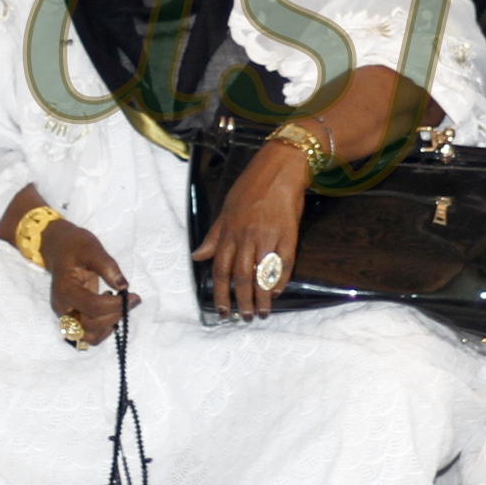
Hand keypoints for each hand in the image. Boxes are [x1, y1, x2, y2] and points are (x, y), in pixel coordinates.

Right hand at [42, 217, 133, 342]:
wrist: (59, 248)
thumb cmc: (75, 246)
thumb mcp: (92, 248)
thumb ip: (108, 266)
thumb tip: (123, 286)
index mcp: (64, 289)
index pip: (92, 306)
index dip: (115, 305)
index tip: (134, 296)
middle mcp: (62, 307)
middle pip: (90, 325)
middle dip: (115, 315)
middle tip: (131, 300)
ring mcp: (66, 315)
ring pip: (88, 336)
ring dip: (108, 326)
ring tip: (119, 306)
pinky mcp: (72, 318)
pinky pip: (88, 335)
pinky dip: (103, 330)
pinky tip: (111, 312)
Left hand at [190, 139, 310, 321]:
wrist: (280, 167)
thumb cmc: (252, 186)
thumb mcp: (226, 209)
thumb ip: (214, 236)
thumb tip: (197, 256)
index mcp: (229, 231)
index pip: (220, 269)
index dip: (220, 293)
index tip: (222, 311)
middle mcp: (246, 236)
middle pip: (241, 276)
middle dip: (241, 301)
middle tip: (244, 317)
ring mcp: (268, 235)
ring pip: (261, 273)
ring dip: (261, 297)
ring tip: (262, 313)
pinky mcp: (288, 233)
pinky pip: (284, 262)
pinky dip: (280, 279)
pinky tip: (277, 291)